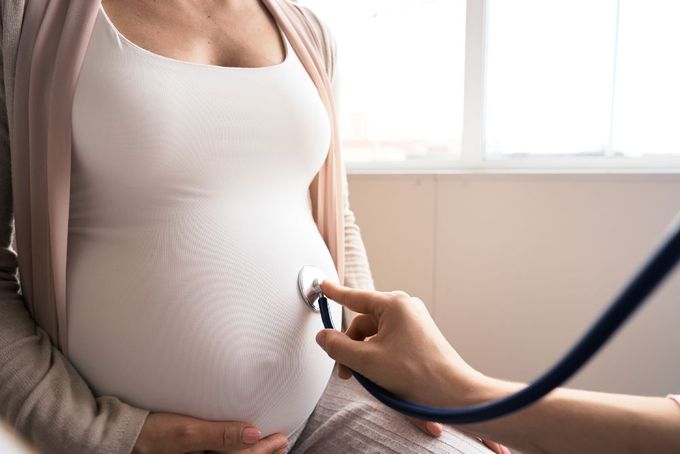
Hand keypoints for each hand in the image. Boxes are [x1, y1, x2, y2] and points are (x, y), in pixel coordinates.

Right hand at [133, 412, 288, 453]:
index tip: (280, 438)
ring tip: (270, 447)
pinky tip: (240, 444)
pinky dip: (234, 451)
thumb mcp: (188, 431)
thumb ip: (221, 434)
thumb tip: (253, 434)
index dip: (264, 451)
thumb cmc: (152, 433)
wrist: (124, 437)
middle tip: (283, 442)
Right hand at [315, 281, 489, 409]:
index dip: (335, 293)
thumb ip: (338, 347)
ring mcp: (414, 323)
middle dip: (351, 347)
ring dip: (364, 356)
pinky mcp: (419, 338)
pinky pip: (388, 343)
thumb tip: (324, 336)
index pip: (355, 297)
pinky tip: (381, 378)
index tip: (323, 285)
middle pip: (363, 323)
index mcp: (394, 305)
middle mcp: (405, 309)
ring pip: (375, 336)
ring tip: (367, 379)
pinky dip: (379, 358)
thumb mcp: (367, 361)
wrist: (453, 394)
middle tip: (346, 372)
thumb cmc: (417, 374)